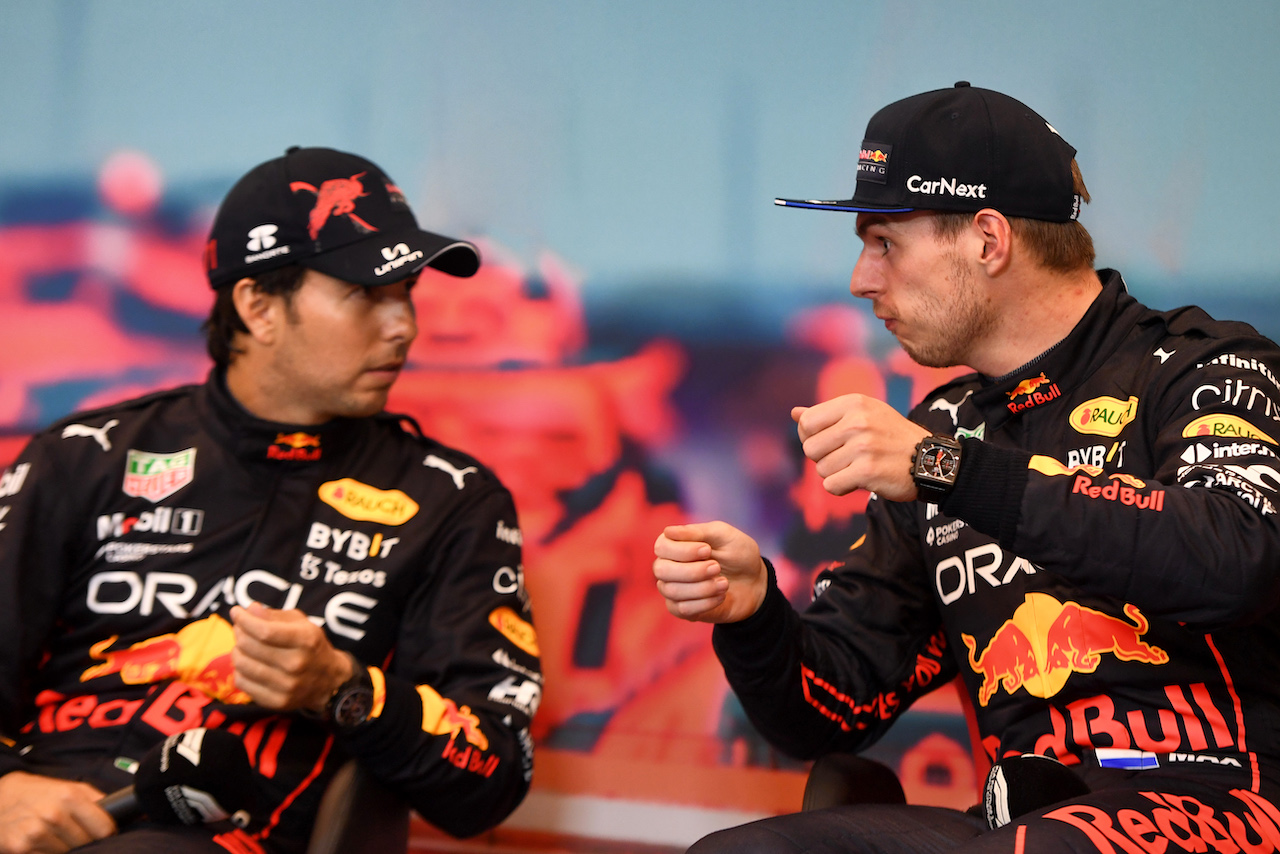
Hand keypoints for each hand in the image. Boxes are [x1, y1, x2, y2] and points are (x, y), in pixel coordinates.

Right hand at [0, 771, 113, 853]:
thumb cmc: (38, 792)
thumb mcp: (70, 787)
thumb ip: (96, 800)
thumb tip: (124, 812)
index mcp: (70, 797)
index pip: (104, 828)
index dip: (108, 833)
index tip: (106, 833)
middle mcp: (53, 815)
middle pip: (87, 843)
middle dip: (87, 841)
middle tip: (79, 834)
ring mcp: (36, 834)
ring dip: (67, 849)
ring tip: (59, 837)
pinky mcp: (21, 849)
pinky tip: (44, 843)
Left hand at [230, 603, 353, 713]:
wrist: (329, 680)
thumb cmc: (310, 645)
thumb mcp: (300, 623)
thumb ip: (274, 615)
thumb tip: (249, 610)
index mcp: (306, 640)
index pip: (264, 631)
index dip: (244, 620)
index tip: (236, 611)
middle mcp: (297, 664)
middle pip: (249, 646)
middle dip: (239, 632)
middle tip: (240, 628)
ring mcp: (288, 686)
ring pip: (242, 665)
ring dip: (237, 651)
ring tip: (244, 646)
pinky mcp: (278, 702)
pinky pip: (242, 683)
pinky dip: (240, 670)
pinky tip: (249, 664)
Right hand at [653, 522, 767, 622]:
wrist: (755, 582)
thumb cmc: (737, 554)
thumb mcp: (723, 535)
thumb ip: (697, 532)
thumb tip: (668, 531)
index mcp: (675, 544)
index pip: (661, 546)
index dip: (683, 550)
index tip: (707, 550)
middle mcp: (668, 566)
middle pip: (661, 570)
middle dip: (692, 571)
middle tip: (717, 568)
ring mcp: (672, 589)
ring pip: (672, 591)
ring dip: (703, 588)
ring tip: (724, 583)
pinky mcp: (682, 609)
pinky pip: (682, 609)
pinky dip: (705, 603)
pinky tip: (720, 596)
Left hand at [792, 394, 930, 500]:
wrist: (930, 461)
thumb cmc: (892, 437)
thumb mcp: (865, 415)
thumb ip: (827, 415)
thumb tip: (794, 413)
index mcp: (854, 403)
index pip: (807, 422)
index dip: (811, 438)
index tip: (829, 444)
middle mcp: (857, 421)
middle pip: (810, 448)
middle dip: (823, 459)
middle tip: (846, 459)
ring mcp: (863, 446)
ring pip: (821, 469)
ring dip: (835, 474)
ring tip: (858, 467)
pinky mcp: (867, 471)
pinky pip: (831, 486)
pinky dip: (842, 488)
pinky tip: (860, 480)